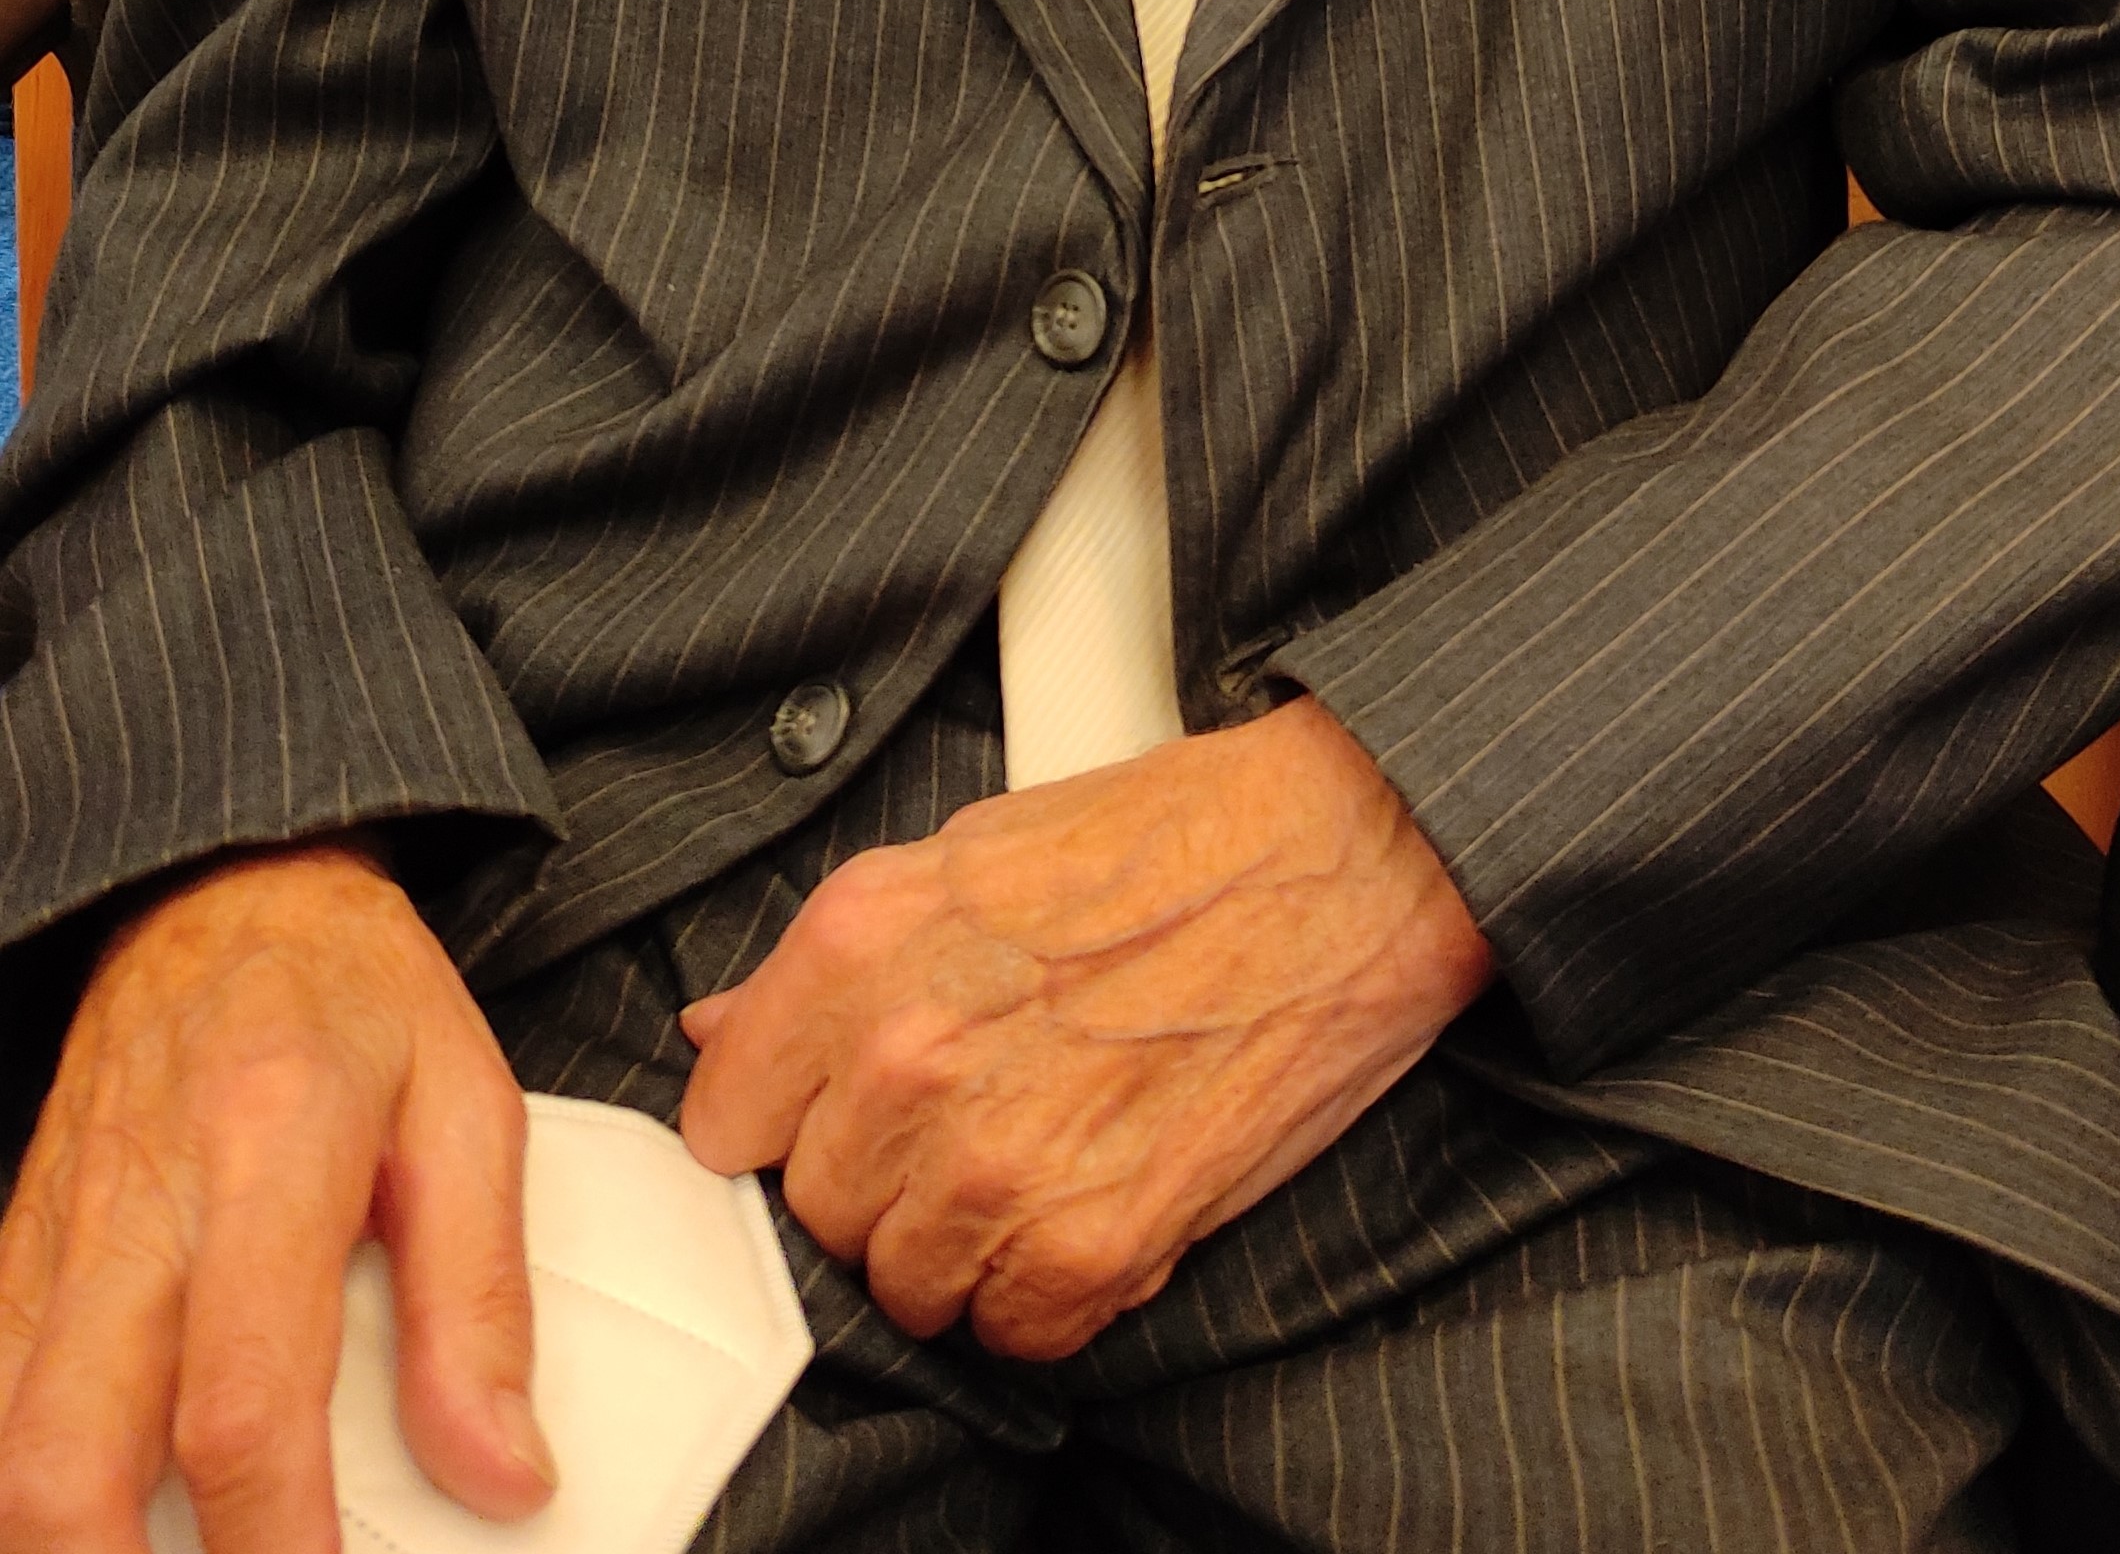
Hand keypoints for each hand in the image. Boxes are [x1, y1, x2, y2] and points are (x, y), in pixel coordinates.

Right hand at [0, 844, 553, 1553]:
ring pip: (9, 1447)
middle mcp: (141, 1206)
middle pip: (65, 1459)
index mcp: (269, 1150)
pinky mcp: (22, 1250)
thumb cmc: (354, 994)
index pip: (243, 1395)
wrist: (228, 886)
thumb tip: (505, 1473)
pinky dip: (31, 1478)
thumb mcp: (467, 1107)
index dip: (273, 1543)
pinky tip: (102, 1508)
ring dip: (65, 1539)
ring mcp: (61, 1234)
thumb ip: (483, 1300)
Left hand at [678, 695, 1492, 1360]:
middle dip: (883, 1185)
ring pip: (906, 1285)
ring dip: (966, 1246)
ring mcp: (999, 1158)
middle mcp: (912, 1054)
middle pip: (819, 1210)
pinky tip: (1098, 1197)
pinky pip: (1014, 1331)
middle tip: (972, 1123)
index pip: (727, 1116)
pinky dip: (1053, 1290)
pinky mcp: (1096, 1240)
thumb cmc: (1176, 838)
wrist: (1342, 854)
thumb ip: (837, 960)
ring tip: (1046, 1153)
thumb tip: (728, 1031)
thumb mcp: (971, 851)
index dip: (781, 1125)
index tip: (831, 1121)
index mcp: (863, 942)